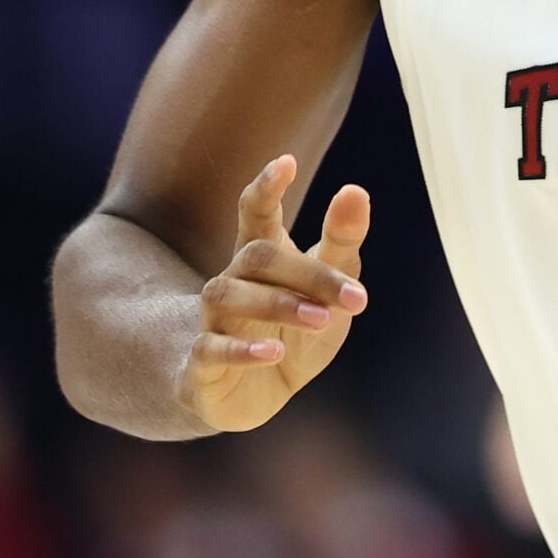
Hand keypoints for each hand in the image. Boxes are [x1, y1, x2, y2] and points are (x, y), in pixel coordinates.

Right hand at [176, 154, 369, 433]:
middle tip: (354, 297)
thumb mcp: (329, 288)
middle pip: (257, 257)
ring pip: (228, 295)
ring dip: (277, 304)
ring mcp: (212, 322)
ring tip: (320, 318)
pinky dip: (241, 349)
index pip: (256, 213)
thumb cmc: (295, 329)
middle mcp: (233, 282)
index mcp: (262, 259)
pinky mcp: (201, 365)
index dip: (266, 187)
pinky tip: (271, 351)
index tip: (286, 162)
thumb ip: (341, 243)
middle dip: (306, 273)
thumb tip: (355, 190)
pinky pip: (210, 348)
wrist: (257, 395)